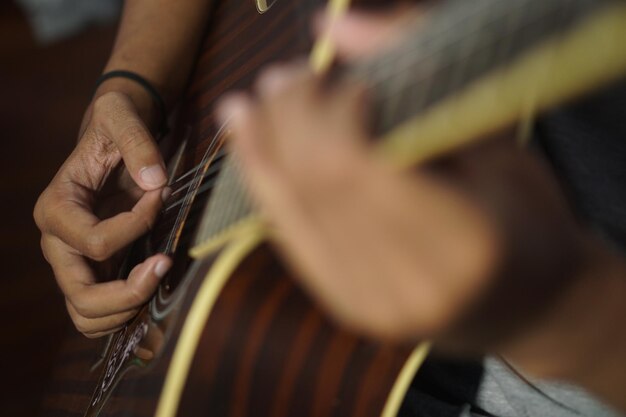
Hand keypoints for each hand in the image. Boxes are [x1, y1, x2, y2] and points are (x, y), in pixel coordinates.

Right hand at [34, 87, 171, 337]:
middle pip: (81, 294)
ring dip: (125, 311)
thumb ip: (137, 142)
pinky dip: (123, 316)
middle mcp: (57, 242)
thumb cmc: (114, 125)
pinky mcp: (93, 270)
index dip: (136, 226)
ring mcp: (73, 261)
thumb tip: (155, 182)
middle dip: (129, 291)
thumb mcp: (122, 116)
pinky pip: (98, 313)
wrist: (113, 138)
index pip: (95, 241)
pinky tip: (151, 292)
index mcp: (56, 208)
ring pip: (86, 315)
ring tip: (158, 280)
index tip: (161, 195)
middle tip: (166, 265)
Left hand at [216, 8, 622, 377]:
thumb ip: (416, 75)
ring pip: (290, 208)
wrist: (528, 303)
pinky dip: (262, 180)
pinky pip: (287, 233)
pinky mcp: (346, 305)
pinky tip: (245, 139)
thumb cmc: (525, 214)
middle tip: (289, 77)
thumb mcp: (491, 139)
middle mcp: (410, 285)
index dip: (331, 111)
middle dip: (289, 118)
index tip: (340, 79)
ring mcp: (372, 304)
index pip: (357, 165)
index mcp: (464, 242)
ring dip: (264, 144)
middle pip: (315, 184)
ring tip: (254, 101)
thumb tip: (335, 26)